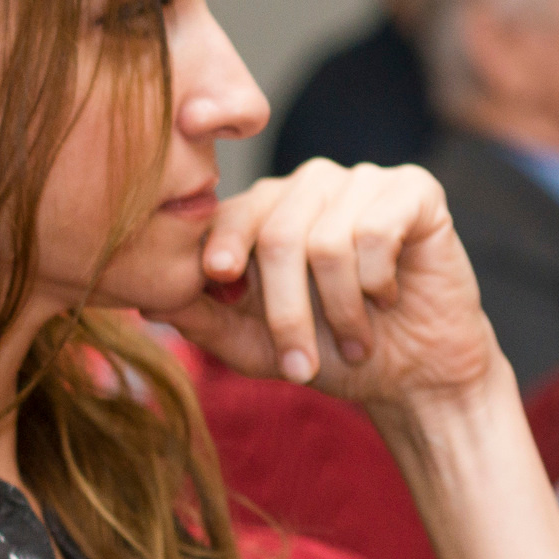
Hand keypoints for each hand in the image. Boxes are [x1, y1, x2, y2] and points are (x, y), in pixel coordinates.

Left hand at [149, 159, 499, 407]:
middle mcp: (309, 187)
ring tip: (357, 339)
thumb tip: (142, 298)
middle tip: (299, 366)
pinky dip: (378, 281)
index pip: (229, 217)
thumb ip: (202, 318)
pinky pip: (376, 231)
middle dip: (286, 313)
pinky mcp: (415, 189)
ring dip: (340, 309)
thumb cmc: (332, 356)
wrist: (416, 375)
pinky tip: (390, 296)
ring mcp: (361, 182)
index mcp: (265, 212)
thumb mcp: (255, 347)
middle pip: (276, 235)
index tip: (219, 278)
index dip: (222, 249)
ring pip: (326, 240)